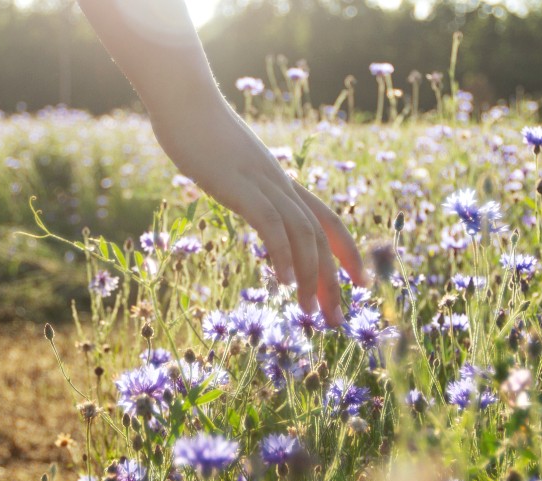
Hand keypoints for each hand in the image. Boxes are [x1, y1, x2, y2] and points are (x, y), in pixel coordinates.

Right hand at [147, 95, 365, 325]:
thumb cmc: (197, 129)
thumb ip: (239, 181)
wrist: (183, 98)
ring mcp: (262, 183)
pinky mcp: (240, 186)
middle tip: (335, 321)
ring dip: (312, 277)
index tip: (358, 285)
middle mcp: (280, 184)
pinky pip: (272, 225)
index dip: (348, 252)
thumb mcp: (227, 162)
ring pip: (303, 234)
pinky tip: (284, 282)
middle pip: (320, 235)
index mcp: (279, 181)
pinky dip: (283, 254)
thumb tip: (235, 191)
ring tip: (310, 312)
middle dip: (332, 281)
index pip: (326, 219)